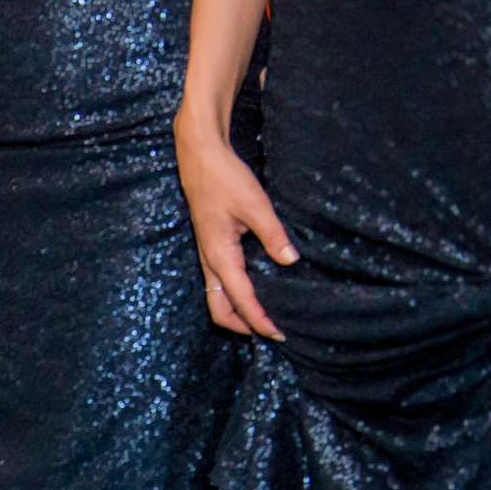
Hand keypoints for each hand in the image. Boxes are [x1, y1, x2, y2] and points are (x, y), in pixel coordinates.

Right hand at [174, 115, 296, 339]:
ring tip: (263, 315)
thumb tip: (290, 261)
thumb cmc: (225, 178)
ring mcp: (207, 256)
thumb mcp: (255, 205)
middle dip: (243, 325)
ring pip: (217, 298)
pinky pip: (219, 282)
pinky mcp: (210, 247)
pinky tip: (253, 288)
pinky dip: (234, 295)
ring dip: (237, 312)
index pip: (241, 300)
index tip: (279, 332)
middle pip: (220, 310)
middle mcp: (210, 262)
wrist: (199, 157)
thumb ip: (273, 235)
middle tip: (272, 331)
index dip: (260, 320)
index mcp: (220, 256)